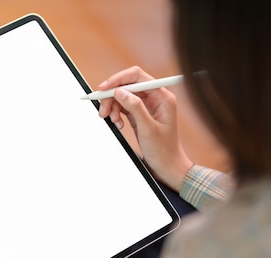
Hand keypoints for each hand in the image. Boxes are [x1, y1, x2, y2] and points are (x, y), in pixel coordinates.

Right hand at [98, 66, 192, 190]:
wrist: (167, 166)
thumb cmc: (163, 150)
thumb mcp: (148, 129)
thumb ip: (135, 107)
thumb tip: (120, 92)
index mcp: (162, 97)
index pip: (137, 77)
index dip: (119, 80)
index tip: (104, 88)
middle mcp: (155, 97)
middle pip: (127, 85)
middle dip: (112, 96)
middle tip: (103, 109)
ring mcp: (147, 105)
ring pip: (123, 96)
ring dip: (113, 106)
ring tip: (111, 120)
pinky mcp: (140, 113)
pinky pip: (123, 106)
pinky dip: (116, 113)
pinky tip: (118, 123)